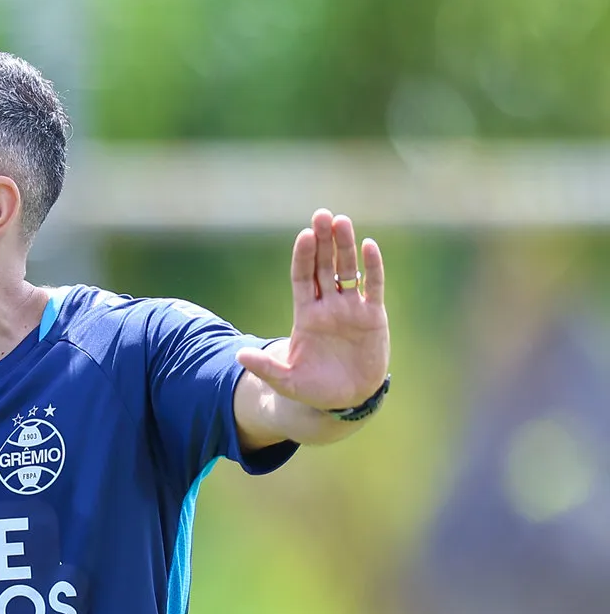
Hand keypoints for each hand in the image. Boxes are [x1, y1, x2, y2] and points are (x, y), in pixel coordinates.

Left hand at [238, 208, 388, 410]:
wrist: (346, 399)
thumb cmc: (313, 389)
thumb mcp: (286, 381)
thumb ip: (266, 367)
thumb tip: (239, 355)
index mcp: (306, 315)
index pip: (302, 278)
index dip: (303, 257)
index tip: (303, 235)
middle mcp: (328, 306)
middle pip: (324, 266)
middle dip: (323, 241)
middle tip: (322, 214)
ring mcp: (351, 309)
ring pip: (348, 270)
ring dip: (345, 246)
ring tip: (342, 221)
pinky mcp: (373, 316)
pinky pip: (374, 286)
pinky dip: (372, 267)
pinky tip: (369, 246)